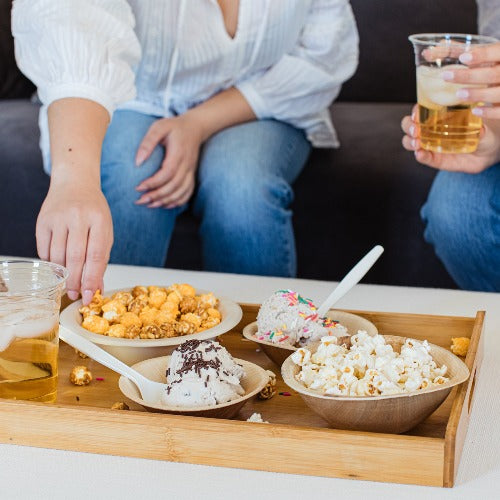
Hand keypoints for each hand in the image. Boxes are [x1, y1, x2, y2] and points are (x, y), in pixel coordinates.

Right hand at [36, 180, 112, 303]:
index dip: (92, 279)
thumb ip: (102, 259)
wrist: (75, 184)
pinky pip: (44, 249)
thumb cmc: (94, 211)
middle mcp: (78, 217)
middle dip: (76, 281)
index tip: (89, 296)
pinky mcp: (43, 220)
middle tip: (76, 294)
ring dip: (62, 275)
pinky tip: (57, 268)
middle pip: (76, 257)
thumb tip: (96, 287)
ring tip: (68, 285)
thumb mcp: (105, 231)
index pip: (96, 255)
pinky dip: (50, 263)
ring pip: (58, 256)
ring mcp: (58, 217)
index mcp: (99, 220)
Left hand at [134, 114, 202, 208]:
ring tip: (150, 205)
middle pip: (173, 186)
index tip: (138, 187)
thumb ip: (148, 142)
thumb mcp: (159, 127)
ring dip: (165, 201)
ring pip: (181, 192)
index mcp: (178, 154)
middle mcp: (187, 165)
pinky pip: (188, 193)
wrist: (195, 127)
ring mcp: (191, 172)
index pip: (167, 173)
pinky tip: (165, 205)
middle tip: (140, 200)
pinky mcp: (192, 175)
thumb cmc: (174, 127)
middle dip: (156, 196)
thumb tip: (137, 162)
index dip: (153, 183)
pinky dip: (177, 202)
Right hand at [401, 105, 499, 172]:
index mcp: (439, 117)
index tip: (417, 113)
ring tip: (417, 144)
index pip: (421, 111)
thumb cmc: (484, 134)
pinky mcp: (433, 159)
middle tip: (416, 130)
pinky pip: (422, 157)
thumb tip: (479, 129)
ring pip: (409, 141)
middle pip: (409, 125)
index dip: (415, 111)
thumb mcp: (484, 129)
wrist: (487, 153)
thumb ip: (480, 129)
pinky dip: (419, 156)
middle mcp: (430, 130)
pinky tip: (421, 154)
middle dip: (409, 127)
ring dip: (409, 142)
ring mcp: (430, 145)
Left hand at [440, 42, 499, 118]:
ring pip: (498, 92)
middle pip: (493, 73)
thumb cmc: (486, 66)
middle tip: (447, 76)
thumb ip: (455, 51)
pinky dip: (488, 112)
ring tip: (459, 94)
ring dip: (478, 94)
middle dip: (470, 76)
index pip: (497, 51)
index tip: (463, 58)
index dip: (482, 55)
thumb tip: (427, 52)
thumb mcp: (476, 56)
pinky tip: (474, 111)